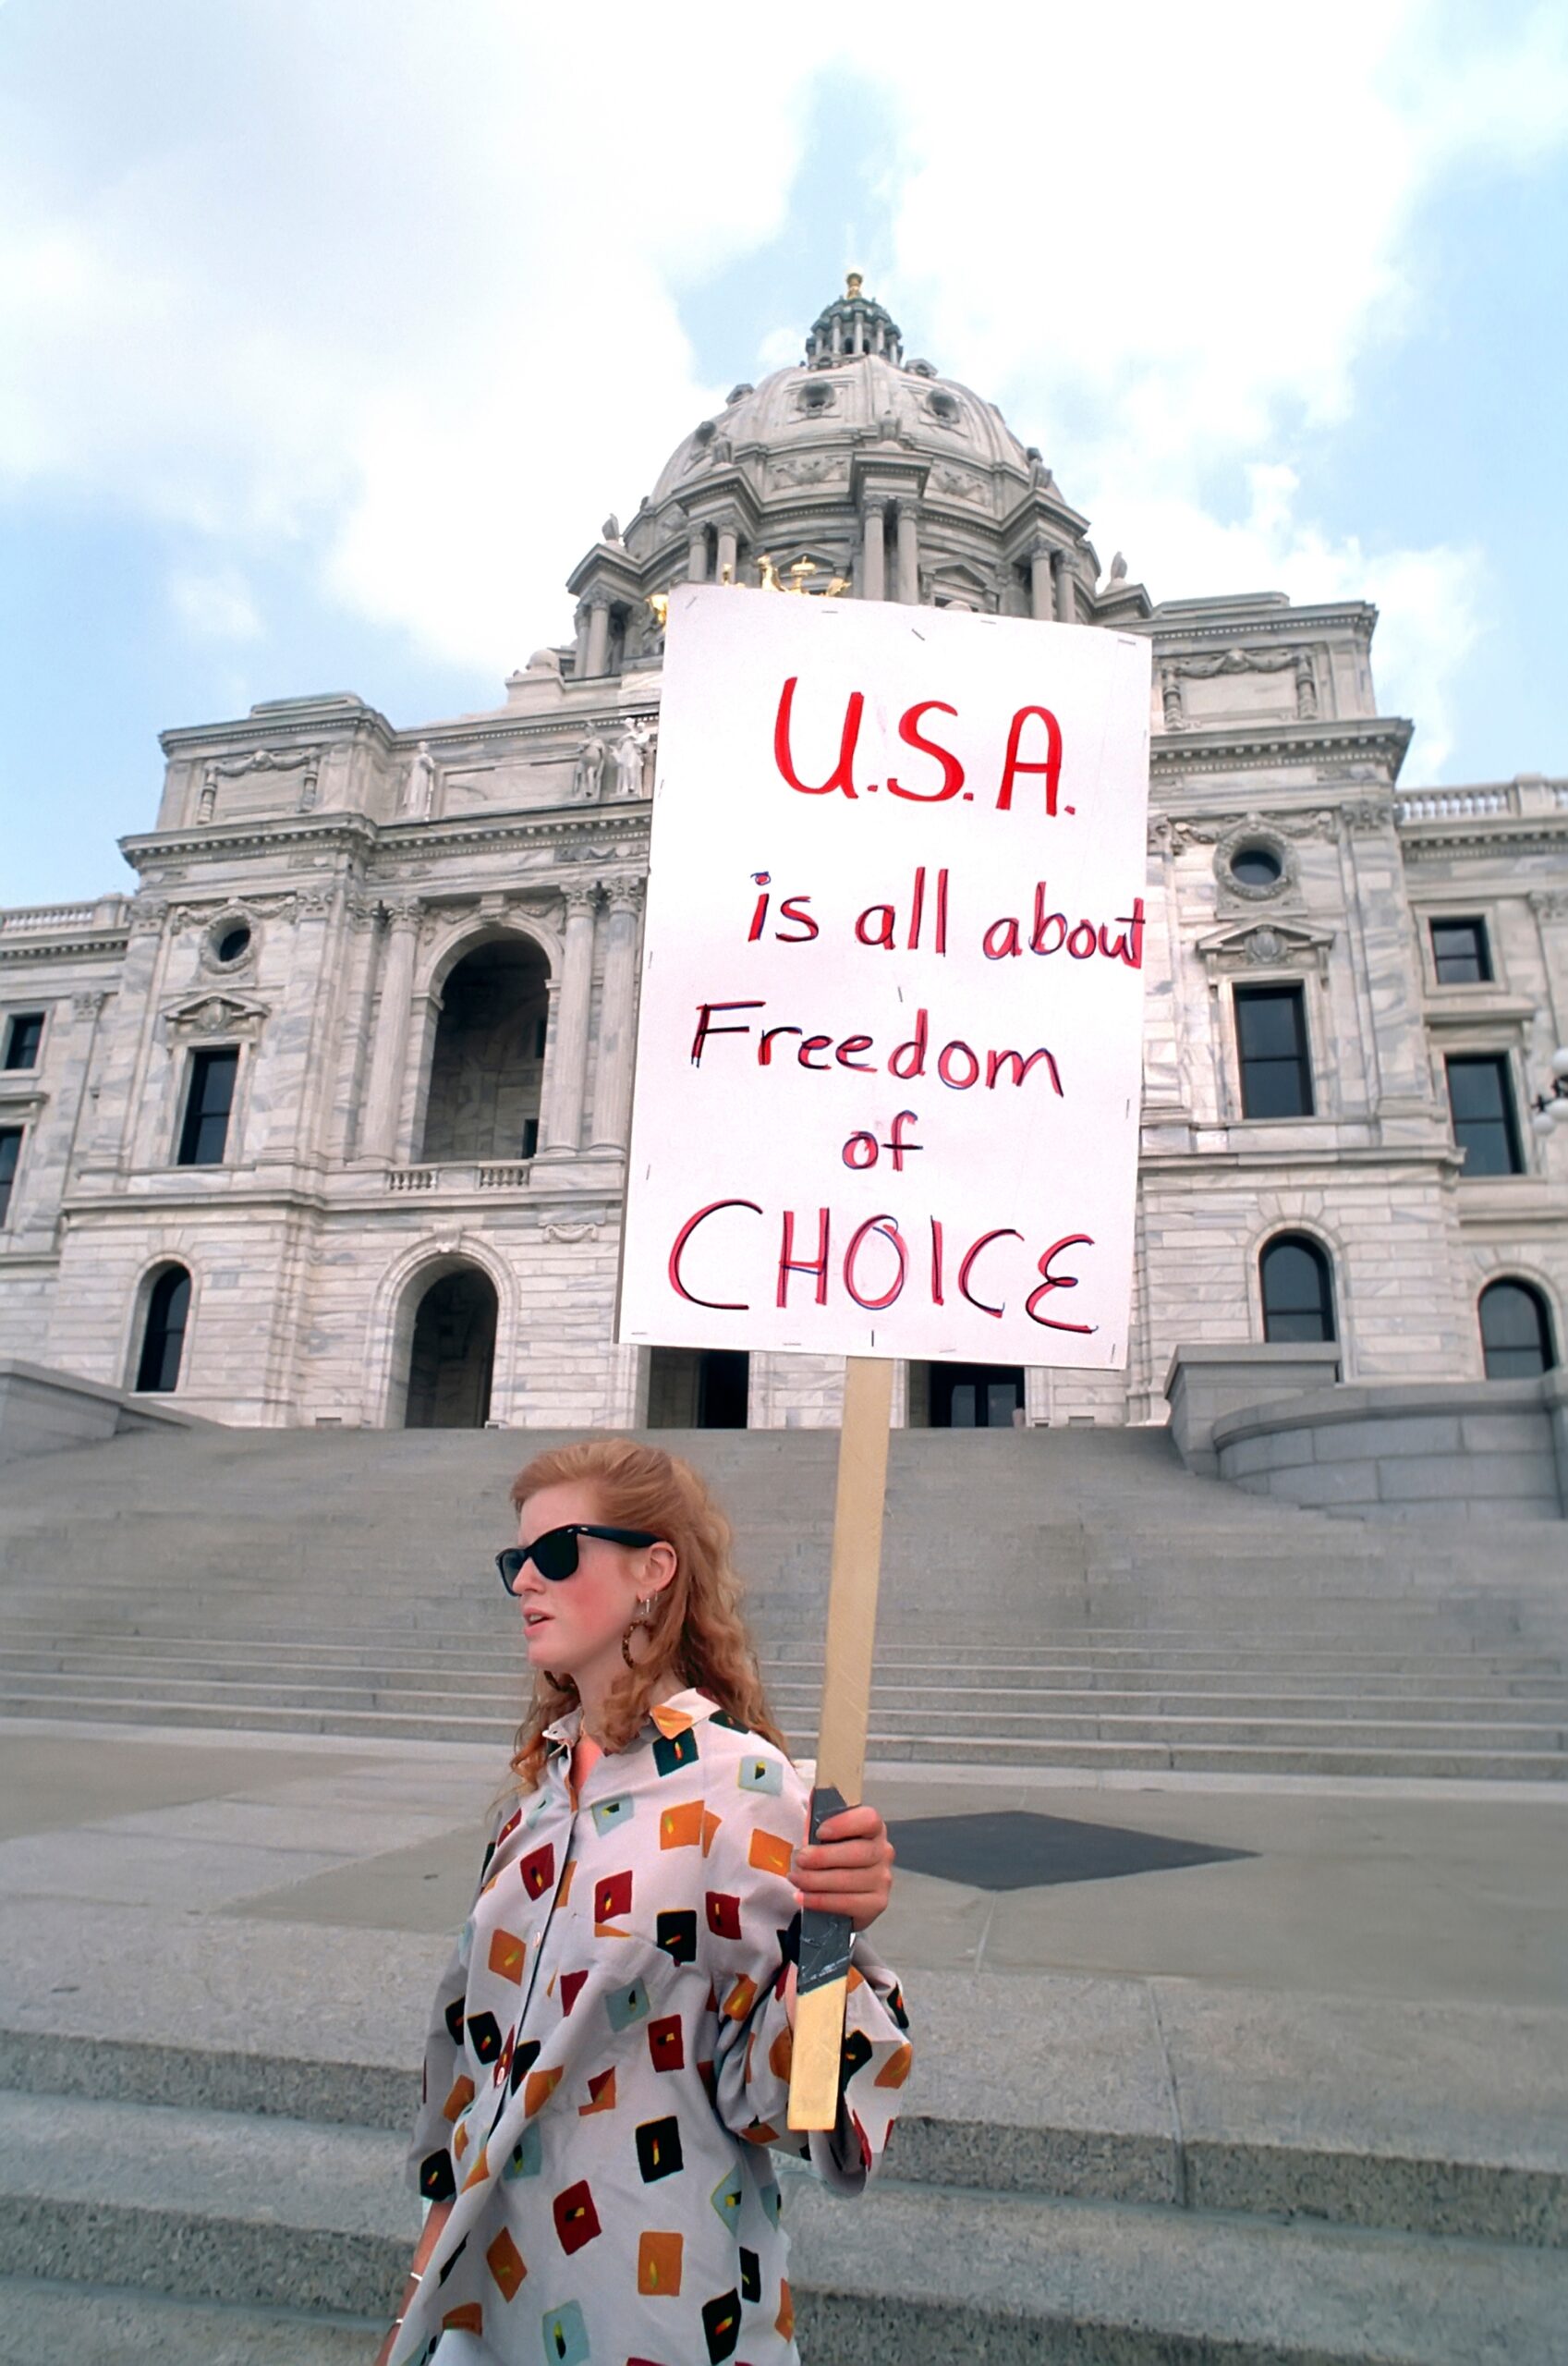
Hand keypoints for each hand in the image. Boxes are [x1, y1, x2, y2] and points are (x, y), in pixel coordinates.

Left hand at [793, 1801, 894, 1930]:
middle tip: (800, 1859)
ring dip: (818, 1881)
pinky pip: (849, 1903)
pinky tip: (803, 1897)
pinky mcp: (877, 1904)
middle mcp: (883, 1852)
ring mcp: (883, 1879)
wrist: (838, 1893)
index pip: (869, 1819)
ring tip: (795, 1879)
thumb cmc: (831, 1856)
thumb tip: (814, 1794)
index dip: (845, 1824)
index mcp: (873, 1828)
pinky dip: (822, 1901)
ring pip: (852, 1880)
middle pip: (860, 1853)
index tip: (820, 1832)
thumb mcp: (823, 1836)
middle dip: (824, 1857)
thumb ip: (819, 1818)